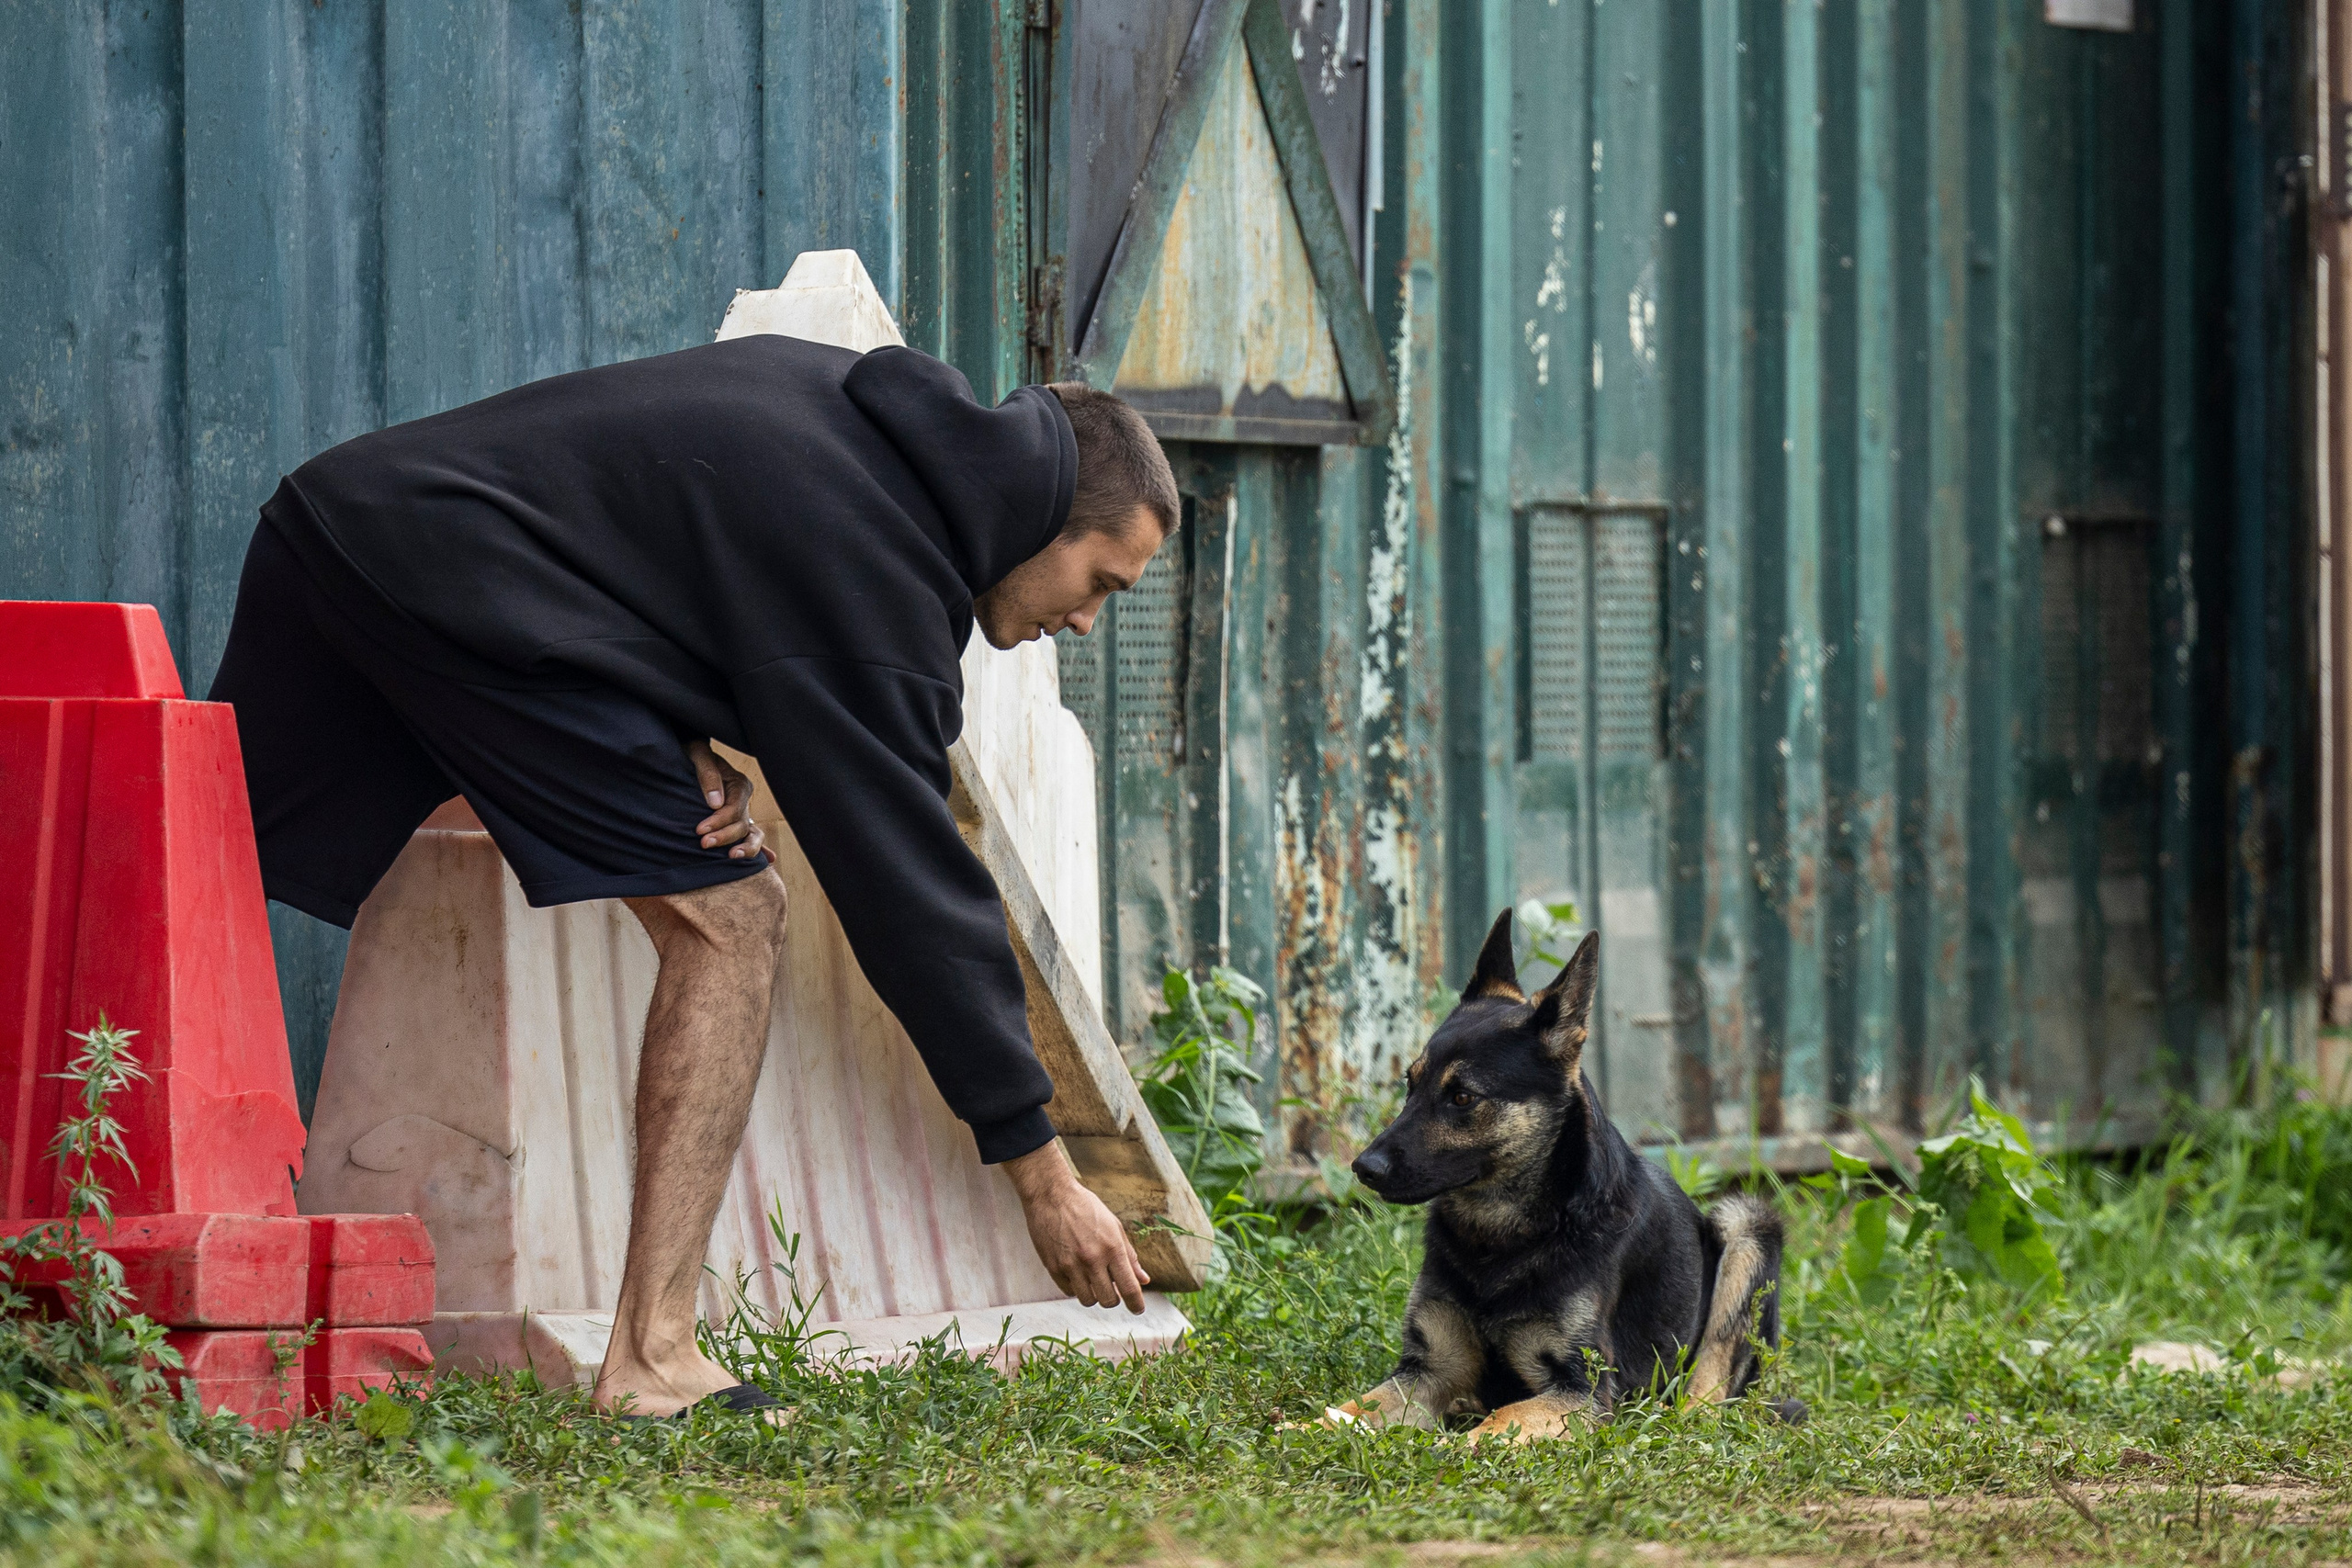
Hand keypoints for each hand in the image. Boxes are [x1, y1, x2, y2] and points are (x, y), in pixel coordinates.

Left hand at [686, 738, 768, 862]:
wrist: (691, 758)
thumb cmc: (694, 755)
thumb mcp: (699, 757)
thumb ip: (708, 776)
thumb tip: (715, 802)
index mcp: (739, 784)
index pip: (734, 808)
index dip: (718, 821)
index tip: (700, 830)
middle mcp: (744, 800)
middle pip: (742, 825)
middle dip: (725, 836)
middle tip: (704, 844)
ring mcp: (743, 812)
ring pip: (753, 835)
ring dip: (745, 848)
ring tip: (731, 858)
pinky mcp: (735, 822)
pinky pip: (752, 837)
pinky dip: (760, 849)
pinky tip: (770, 859)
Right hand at [1002, 1142, 1149, 1312]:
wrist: (1052, 1196)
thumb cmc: (1086, 1208)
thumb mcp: (1114, 1226)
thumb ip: (1129, 1256)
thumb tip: (1144, 1279)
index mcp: (1112, 1248)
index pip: (1129, 1287)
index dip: (1136, 1303)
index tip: (1138, 1309)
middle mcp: (1092, 1259)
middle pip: (1109, 1300)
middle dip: (1114, 1298)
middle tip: (1112, 1289)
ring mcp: (1071, 1265)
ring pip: (1088, 1300)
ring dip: (1094, 1295)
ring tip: (1093, 1279)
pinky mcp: (1053, 1268)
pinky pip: (1069, 1291)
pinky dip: (1076, 1288)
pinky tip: (1077, 1273)